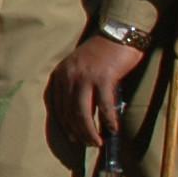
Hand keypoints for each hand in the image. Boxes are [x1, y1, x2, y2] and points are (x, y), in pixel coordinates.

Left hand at [45, 34, 145, 152]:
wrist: (119, 33)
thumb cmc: (103, 52)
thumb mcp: (82, 67)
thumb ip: (78, 86)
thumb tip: (84, 114)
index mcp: (61, 74)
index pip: (58, 105)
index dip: (64, 124)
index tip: (72, 136)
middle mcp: (69, 76)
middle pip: (69, 112)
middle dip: (77, 132)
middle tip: (88, 144)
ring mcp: (85, 77)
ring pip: (82, 113)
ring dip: (89, 132)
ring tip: (97, 142)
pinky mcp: (103, 79)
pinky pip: (104, 106)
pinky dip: (108, 120)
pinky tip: (113, 129)